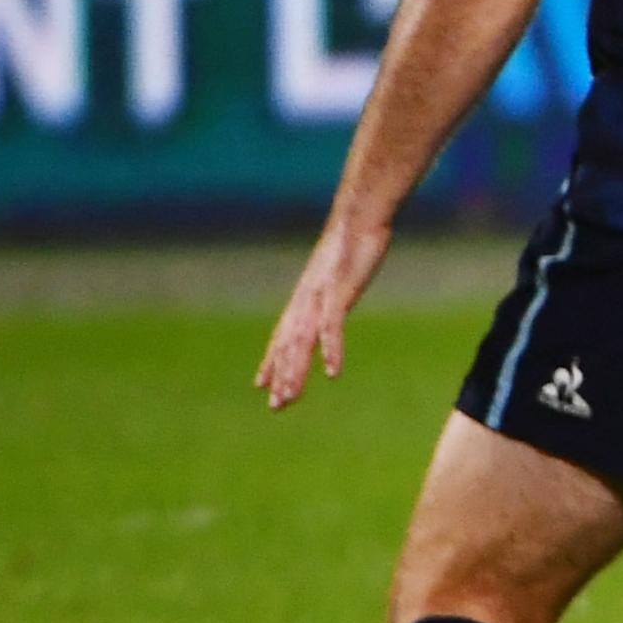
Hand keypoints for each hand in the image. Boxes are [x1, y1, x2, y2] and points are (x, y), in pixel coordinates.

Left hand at [256, 216, 392, 409]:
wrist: (359, 216)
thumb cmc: (353, 239)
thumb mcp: (337, 269)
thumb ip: (332, 286)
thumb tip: (332, 289)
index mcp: (305, 297)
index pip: (282, 336)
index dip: (271, 362)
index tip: (262, 386)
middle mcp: (305, 301)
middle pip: (288, 345)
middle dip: (281, 377)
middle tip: (276, 406)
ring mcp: (320, 299)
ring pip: (302, 343)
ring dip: (296, 372)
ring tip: (291, 398)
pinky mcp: (338, 294)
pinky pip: (332, 329)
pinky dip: (331, 352)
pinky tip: (333, 373)